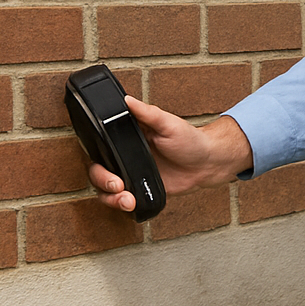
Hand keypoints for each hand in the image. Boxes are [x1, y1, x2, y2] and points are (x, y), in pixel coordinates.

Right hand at [87, 97, 253, 213]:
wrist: (206, 164)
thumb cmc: (190, 140)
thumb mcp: (168, 123)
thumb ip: (147, 113)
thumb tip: (127, 99)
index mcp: (128, 138)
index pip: (101, 149)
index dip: (99, 162)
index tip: (109, 170)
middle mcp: (126, 157)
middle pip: (98, 172)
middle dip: (103, 182)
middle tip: (119, 186)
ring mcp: (132, 175)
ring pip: (105, 190)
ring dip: (111, 199)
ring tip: (128, 200)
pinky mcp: (141, 190)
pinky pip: (122, 201)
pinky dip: (121, 206)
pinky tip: (132, 204)